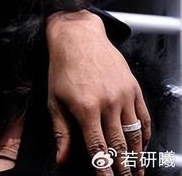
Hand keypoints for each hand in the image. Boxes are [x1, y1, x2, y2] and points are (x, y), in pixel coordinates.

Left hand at [46, 10, 149, 175]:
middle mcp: (108, 103)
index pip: (98, 148)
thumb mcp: (54, 99)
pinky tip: (143, 145)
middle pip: (119, 144)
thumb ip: (60, 131)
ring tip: (137, 170)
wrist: (78, 37)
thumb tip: (60, 156)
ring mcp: (123, 96)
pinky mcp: (133, 88)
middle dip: (123, 167)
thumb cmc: (63, 67)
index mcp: (86, 108)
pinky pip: (144, 117)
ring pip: (134, 134)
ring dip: (137, 155)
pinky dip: (145, 134)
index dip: (103, 168)